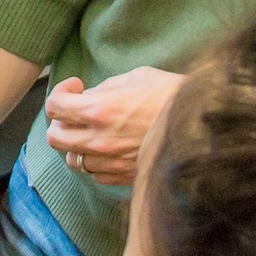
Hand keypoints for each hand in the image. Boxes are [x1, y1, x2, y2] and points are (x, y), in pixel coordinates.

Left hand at [45, 67, 184, 186]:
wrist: (201, 126)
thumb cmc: (171, 96)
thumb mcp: (137, 77)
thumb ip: (106, 88)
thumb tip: (90, 96)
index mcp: (98, 110)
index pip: (54, 106)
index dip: (60, 93)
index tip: (75, 87)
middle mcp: (98, 139)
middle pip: (55, 138)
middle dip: (60, 122)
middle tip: (76, 112)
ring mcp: (110, 162)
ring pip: (73, 160)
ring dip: (77, 145)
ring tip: (93, 133)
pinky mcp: (123, 177)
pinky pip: (96, 174)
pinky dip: (96, 162)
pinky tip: (109, 149)